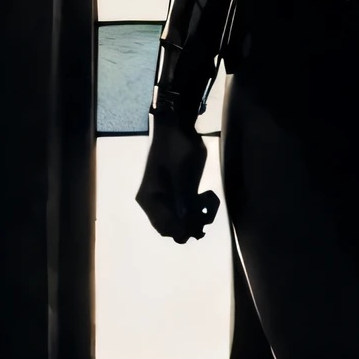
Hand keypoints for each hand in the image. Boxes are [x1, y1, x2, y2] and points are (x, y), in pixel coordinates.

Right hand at [135, 118, 219, 242]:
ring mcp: (165, 199)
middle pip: (173, 228)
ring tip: (209, 203)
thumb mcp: (182, 173)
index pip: (164, 227)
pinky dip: (198, 210)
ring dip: (197, 218)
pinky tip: (207, 199)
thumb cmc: (177, 148)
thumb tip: (184, 221)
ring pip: (181, 221)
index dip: (183, 230)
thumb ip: (183, 198)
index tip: (200, 224)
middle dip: (191, 225)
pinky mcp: (177, 194)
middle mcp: (154, 203)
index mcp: (149, 199)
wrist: (177, 129)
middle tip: (207, 212)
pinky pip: (186, 212)